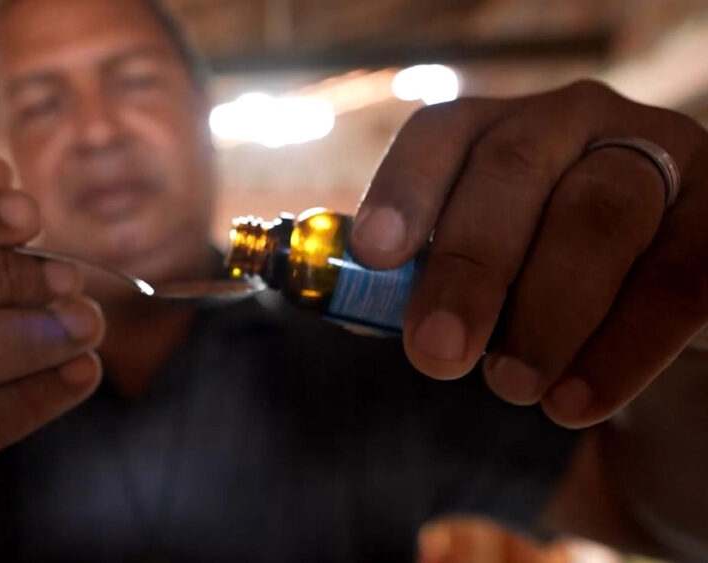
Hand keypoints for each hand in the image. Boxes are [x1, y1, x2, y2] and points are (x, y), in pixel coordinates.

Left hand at [351, 80, 707, 427]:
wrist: (656, 314)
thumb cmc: (547, 289)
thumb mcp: (486, 278)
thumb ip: (426, 285)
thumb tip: (354, 311)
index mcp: (501, 131)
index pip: (443, 133)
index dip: (404, 188)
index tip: (373, 254)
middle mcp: (578, 123)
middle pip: (514, 169)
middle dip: (468, 265)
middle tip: (437, 353)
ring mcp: (663, 156)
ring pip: (598, 214)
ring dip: (546, 311)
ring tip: (512, 387)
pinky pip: (678, 276)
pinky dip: (622, 348)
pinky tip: (574, 402)